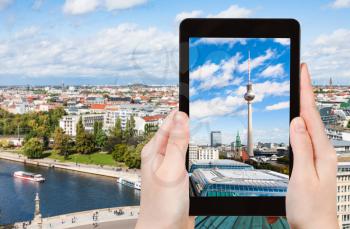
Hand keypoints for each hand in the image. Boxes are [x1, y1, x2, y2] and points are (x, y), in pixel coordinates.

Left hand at [135, 111, 193, 228]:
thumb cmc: (162, 204)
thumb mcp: (171, 168)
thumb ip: (177, 143)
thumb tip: (181, 117)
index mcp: (154, 151)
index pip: (168, 123)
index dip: (180, 111)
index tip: (190, 97)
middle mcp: (159, 156)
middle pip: (175, 132)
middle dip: (185, 121)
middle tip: (197, 108)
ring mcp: (168, 166)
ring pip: (181, 144)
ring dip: (189, 135)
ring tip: (197, 123)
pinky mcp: (176, 176)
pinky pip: (185, 157)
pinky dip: (191, 150)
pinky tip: (196, 149)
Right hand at [286, 64, 338, 227]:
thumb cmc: (310, 208)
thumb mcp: (302, 176)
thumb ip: (301, 147)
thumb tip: (297, 121)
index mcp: (322, 152)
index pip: (311, 115)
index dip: (306, 91)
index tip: (303, 70)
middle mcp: (323, 152)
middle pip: (312, 116)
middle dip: (306, 93)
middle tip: (300, 74)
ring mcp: (319, 157)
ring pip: (309, 126)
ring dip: (303, 106)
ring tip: (299, 91)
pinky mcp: (312, 163)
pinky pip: (306, 138)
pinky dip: (301, 124)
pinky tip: (298, 121)